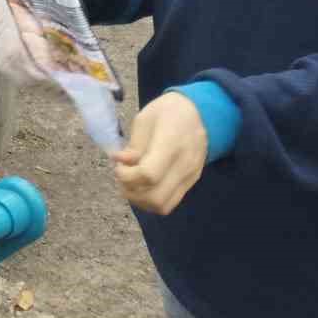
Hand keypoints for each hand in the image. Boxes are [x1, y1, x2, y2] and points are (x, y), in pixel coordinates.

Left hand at [112, 92, 207, 214]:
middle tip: (122, 175)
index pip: (149, 175)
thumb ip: (134, 145)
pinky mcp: (191, 183)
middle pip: (156, 197)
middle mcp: (183, 165)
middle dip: (131, 192)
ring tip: (130, 181)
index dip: (127, 176)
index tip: (118, 165)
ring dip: (140, 200)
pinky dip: (151, 199)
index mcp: (171, 144)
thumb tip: (120, 162)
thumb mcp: (144, 119)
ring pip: (163, 206)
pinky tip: (143, 184)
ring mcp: (190, 177)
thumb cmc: (168, 112)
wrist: (198, 113)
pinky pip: (170, 202)